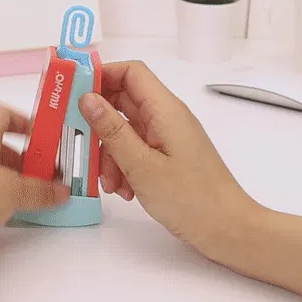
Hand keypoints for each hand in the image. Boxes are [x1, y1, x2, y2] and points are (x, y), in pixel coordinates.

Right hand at [78, 61, 262, 257]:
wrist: (227, 230)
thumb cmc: (192, 199)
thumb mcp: (142, 165)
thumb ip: (112, 130)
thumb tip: (88, 98)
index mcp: (166, 110)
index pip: (131, 72)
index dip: (102, 76)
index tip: (75, 94)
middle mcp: (167, 117)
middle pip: (123, 102)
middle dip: (100, 124)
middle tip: (83, 145)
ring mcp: (167, 137)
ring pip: (125, 129)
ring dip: (110, 153)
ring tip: (110, 182)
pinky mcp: (167, 156)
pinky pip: (136, 149)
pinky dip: (123, 166)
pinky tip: (124, 190)